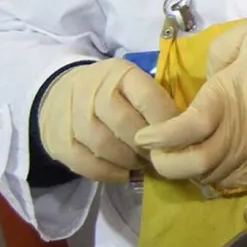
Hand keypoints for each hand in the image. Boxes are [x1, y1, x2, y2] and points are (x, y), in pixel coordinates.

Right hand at [37, 57, 179, 182]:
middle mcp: (93, 90)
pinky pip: (86, 164)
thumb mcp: (135, 84)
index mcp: (120, 73)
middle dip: (147, 147)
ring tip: (142, 164)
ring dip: (129, 162)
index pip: (149, 99)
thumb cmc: (112, 92)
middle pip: (126, 126)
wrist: (60, 95)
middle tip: (159, 156)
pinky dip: (109, 173)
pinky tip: (123, 173)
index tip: (178, 139)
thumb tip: (188, 133)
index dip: (166, 124)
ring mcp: (72, 116)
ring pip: (105, 146)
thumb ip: (157, 101)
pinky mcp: (58, 141)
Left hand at [134, 18, 246, 190]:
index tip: (145, 134)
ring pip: (207, 177)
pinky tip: (207, 166)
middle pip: (189, 165)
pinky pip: (230, 182)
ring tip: (177, 157)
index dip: (158, 136)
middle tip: (155, 152)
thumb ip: (217, 50)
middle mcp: (232, 134)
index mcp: (224, 101)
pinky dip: (213, 178)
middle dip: (165, 163)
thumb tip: (210, 76)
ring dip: (186, 171)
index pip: (182, 130)